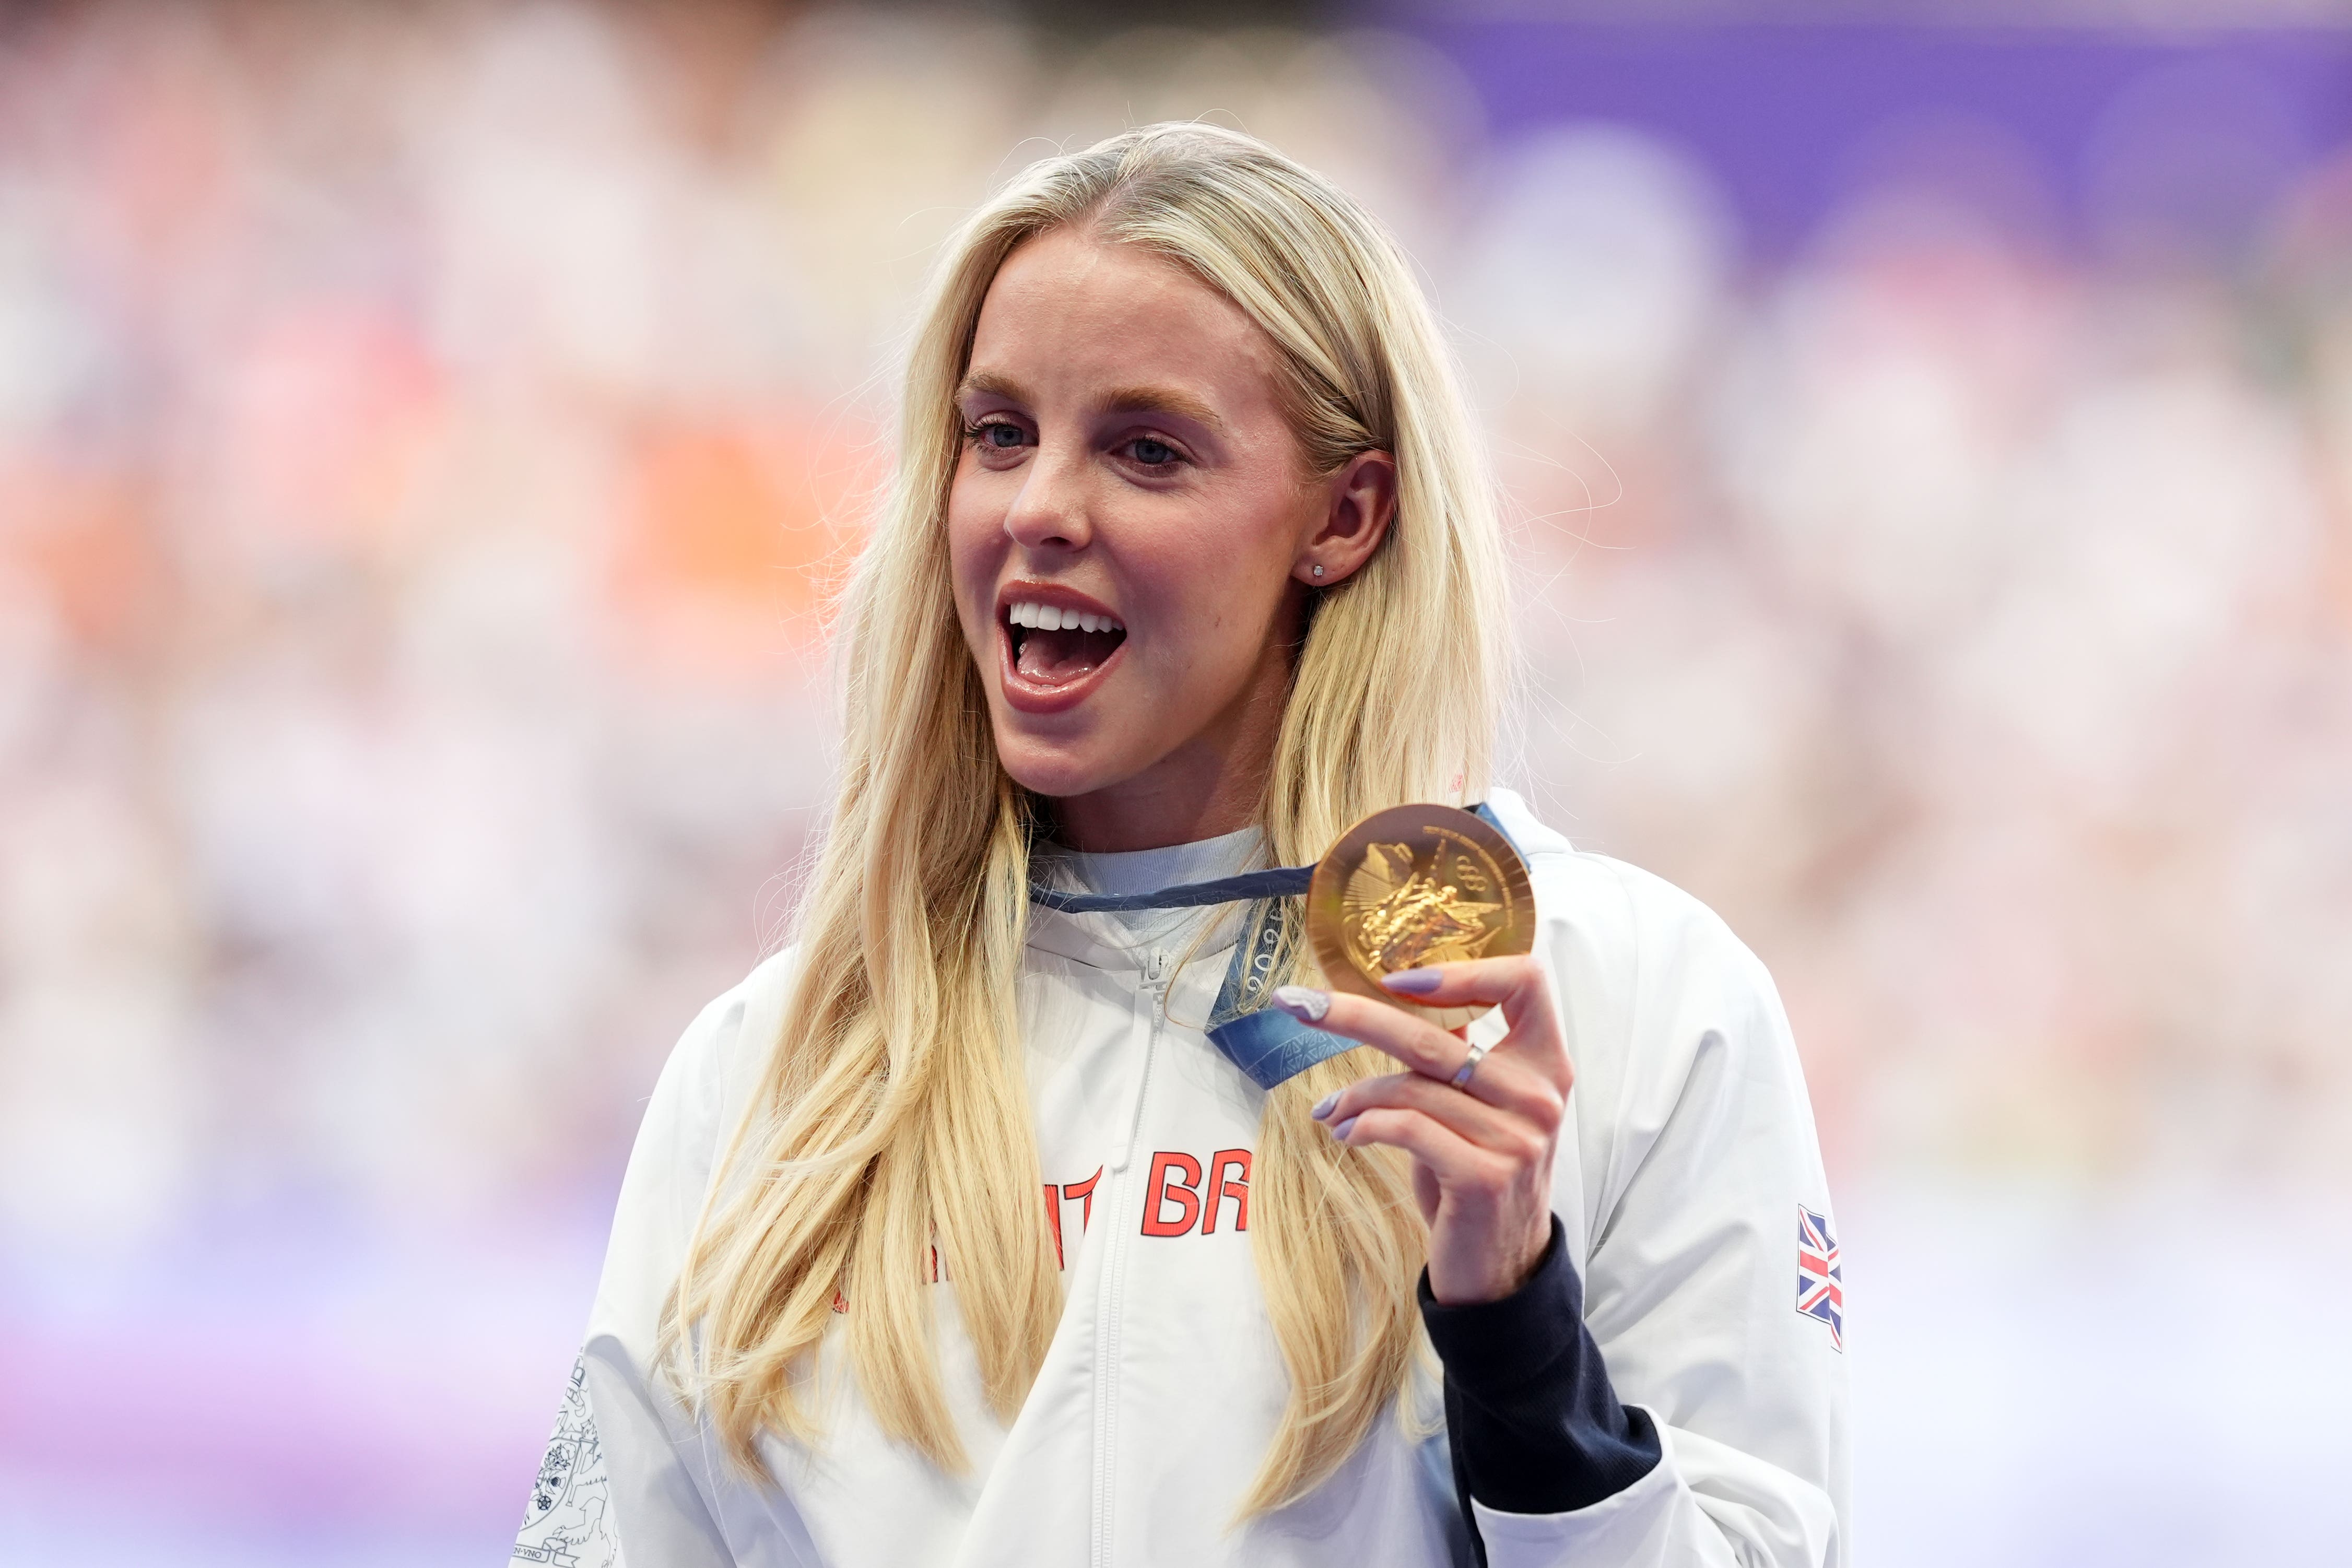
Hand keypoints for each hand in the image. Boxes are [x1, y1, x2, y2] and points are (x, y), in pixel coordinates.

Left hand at [1272, 956, 1569, 1304]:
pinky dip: (1365, 1125)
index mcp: (1545, 1063)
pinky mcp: (1485, 1177)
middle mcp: (1539, 1095)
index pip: (1526, 981)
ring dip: (1355, 1095)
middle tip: (1300, 1005)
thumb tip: (1381, 1003)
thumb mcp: (1476, 1108)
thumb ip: (1455, 1058)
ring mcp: (1517, 1138)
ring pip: (1412, 1087)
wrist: (1499, 1267)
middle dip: (1355, 1016)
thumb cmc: (1476, 1172)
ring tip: (1331, 1110)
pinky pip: (1407, 1128)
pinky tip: (1346, 1133)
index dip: (1463, 970)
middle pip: (1438, 1036)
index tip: (1397, 980)